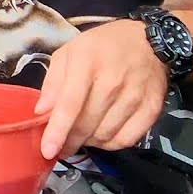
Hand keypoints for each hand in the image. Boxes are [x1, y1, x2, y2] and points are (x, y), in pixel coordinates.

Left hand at [34, 20, 167, 159]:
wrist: (149, 42)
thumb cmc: (102, 46)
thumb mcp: (69, 52)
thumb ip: (53, 82)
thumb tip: (41, 112)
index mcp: (87, 63)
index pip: (70, 105)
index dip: (57, 132)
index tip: (47, 151)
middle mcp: (112, 81)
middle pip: (86, 125)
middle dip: (69, 141)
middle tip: (62, 145)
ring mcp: (135, 96)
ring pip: (104, 136)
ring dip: (89, 141)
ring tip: (83, 133)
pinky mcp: (151, 109)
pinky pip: (125, 140)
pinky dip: (110, 144)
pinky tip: (102, 134)